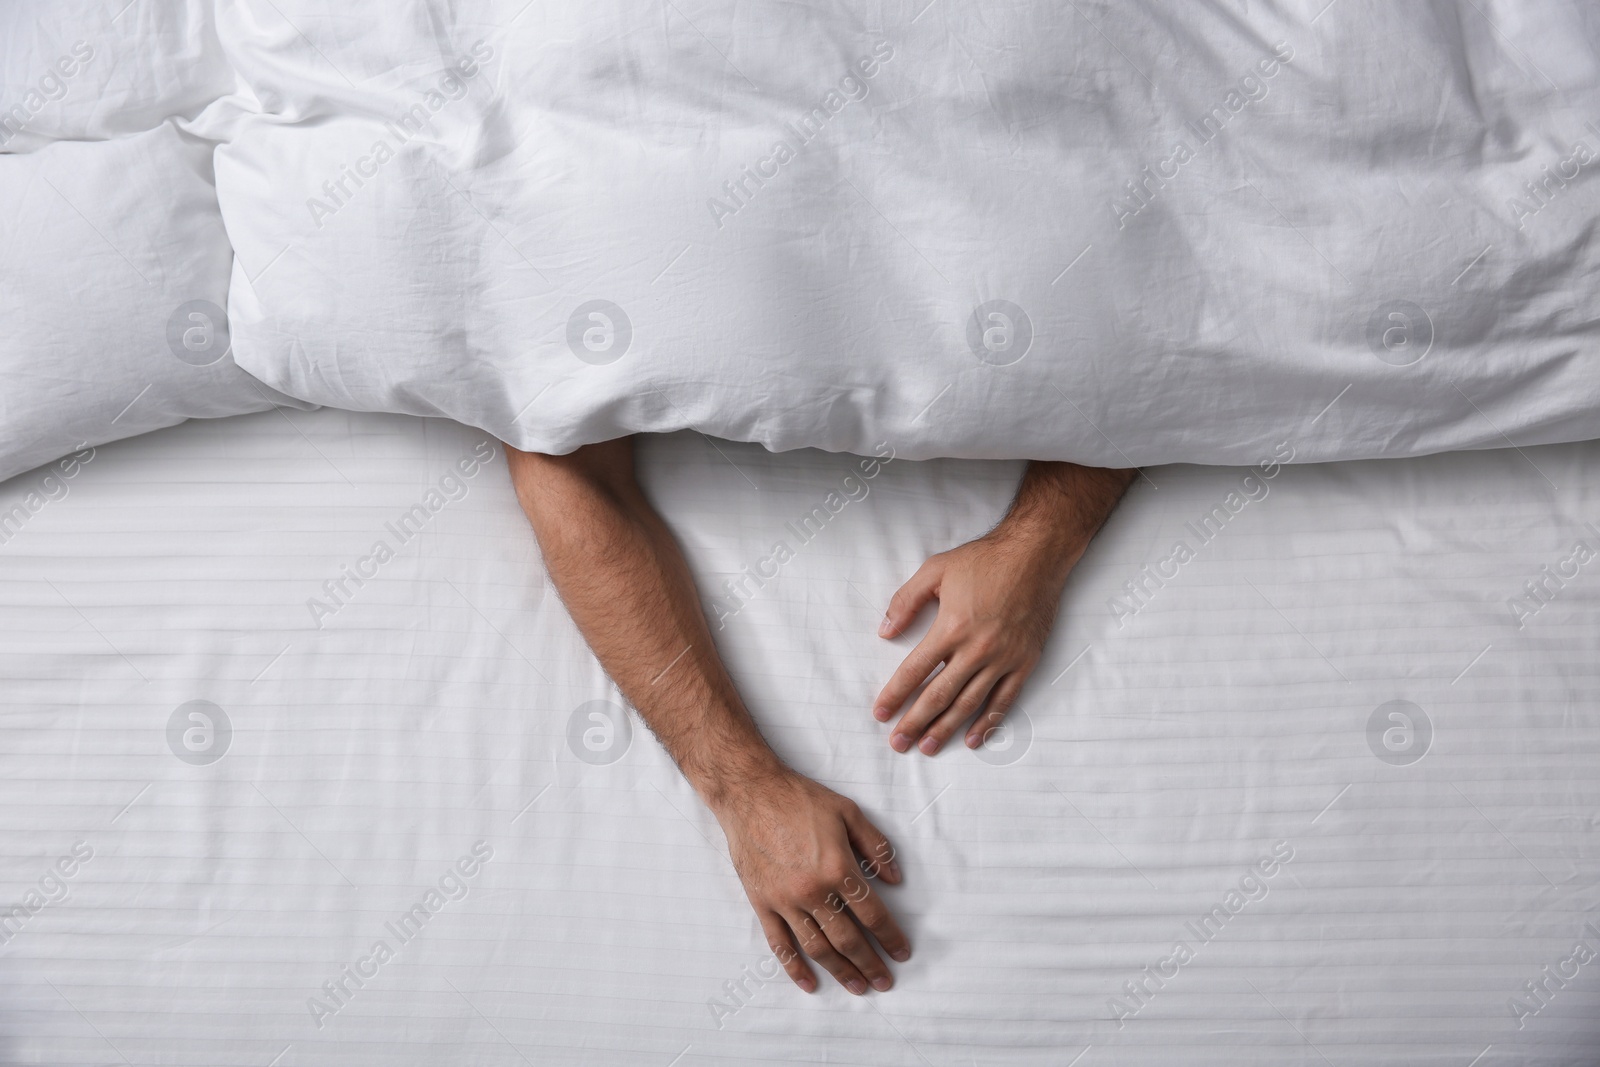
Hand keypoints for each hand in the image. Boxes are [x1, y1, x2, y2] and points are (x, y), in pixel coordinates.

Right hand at [710, 768, 909, 994]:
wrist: (750, 793)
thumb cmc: (799, 799)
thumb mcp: (848, 811)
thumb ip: (875, 845)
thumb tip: (894, 879)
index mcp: (838, 868)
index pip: (872, 913)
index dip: (890, 936)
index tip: (901, 952)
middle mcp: (813, 891)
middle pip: (848, 939)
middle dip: (870, 963)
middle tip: (884, 981)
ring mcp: (785, 901)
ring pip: (817, 948)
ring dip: (840, 971)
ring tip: (857, 986)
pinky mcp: (762, 903)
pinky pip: (779, 944)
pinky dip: (794, 968)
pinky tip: (809, 983)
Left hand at [873, 522, 1077, 754]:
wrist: (1036, 554)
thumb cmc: (984, 560)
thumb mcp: (935, 569)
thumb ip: (906, 600)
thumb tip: (885, 630)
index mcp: (951, 627)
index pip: (915, 670)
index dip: (895, 695)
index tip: (880, 713)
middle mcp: (976, 649)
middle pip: (939, 695)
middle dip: (915, 722)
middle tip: (897, 743)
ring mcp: (1003, 658)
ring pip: (969, 703)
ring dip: (946, 729)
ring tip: (927, 747)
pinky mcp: (1024, 661)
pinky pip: (1004, 700)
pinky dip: (987, 722)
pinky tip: (972, 739)